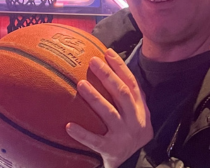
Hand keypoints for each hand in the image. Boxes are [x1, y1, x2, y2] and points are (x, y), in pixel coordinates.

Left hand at [66, 49, 152, 167]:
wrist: (133, 164)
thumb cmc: (129, 134)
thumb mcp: (137, 116)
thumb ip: (129, 98)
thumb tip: (112, 70)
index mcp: (141, 110)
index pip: (132, 84)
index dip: (121, 67)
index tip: (107, 52)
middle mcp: (135, 121)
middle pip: (122, 93)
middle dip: (108, 75)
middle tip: (93, 61)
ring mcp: (124, 135)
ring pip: (110, 113)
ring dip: (95, 97)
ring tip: (81, 84)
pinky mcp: (112, 150)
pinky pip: (95, 141)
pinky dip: (82, 133)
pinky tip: (68, 126)